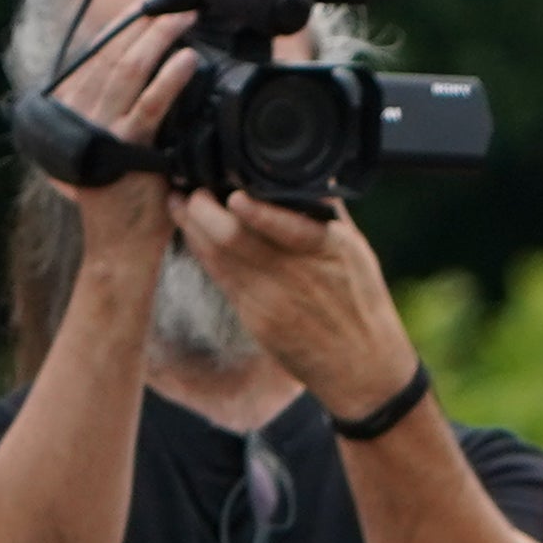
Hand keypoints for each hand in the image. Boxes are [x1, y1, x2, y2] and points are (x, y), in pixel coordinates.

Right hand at [42, 0, 200, 270]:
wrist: (121, 252)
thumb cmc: (136, 207)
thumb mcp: (140, 155)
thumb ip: (148, 122)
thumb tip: (175, 84)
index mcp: (86, 113)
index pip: (106, 60)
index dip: (130, 32)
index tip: (155, 7)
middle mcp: (87, 115)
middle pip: (114, 56)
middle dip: (144, 25)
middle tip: (173, 1)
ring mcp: (102, 131)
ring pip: (127, 71)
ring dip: (157, 40)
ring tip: (184, 18)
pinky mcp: (123, 150)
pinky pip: (148, 107)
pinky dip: (168, 79)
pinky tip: (187, 60)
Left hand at [169, 180, 421, 414]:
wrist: (362, 369)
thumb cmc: (362, 305)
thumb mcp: (356, 251)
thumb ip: (326, 213)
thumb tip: (301, 174)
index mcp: (327, 249)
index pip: (282, 223)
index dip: (250, 207)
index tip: (232, 192)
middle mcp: (296, 274)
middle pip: (233, 236)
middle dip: (202, 208)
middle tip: (191, 189)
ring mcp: (271, 299)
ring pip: (216, 254)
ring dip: (190, 226)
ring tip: (179, 203)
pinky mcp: (254, 319)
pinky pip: (219, 277)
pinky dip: (201, 251)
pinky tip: (192, 235)